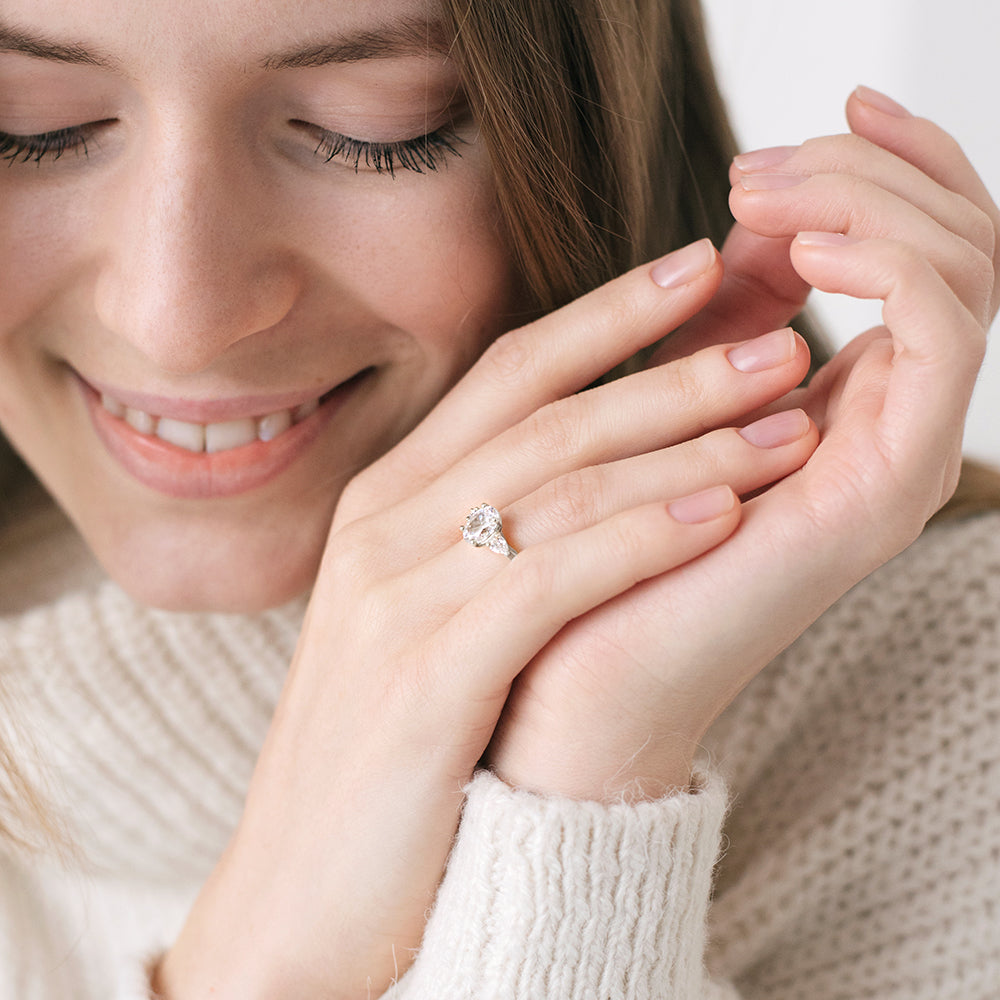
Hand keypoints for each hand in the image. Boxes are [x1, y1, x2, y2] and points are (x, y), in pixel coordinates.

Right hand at [153, 240, 818, 997]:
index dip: (607, 314)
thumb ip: (490, 530)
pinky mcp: (423, 678)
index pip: (509, 373)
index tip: (699, 272)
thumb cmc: (389, 743)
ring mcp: (396, 597)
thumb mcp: (428, 610)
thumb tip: (601, 469)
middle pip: (547, 415)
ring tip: (789, 421)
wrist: (305, 886)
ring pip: (558, 485)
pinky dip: (642, 537)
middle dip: (672, 369)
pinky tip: (722, 512)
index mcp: (387, 500)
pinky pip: (550, 579)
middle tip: (779, 342)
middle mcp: (383, 527)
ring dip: (684, 444)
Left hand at [487, 87, 997, 801]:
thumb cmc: (589, 552)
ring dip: (869, 200)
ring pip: (961, 273)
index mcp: (835, 408)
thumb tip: (736, 235)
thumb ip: (707, 332)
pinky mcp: (877, 491)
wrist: (569, 683)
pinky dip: (888, 262)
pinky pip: (937, 335)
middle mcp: (881, 430)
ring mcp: (892, 461)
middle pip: (956, 246)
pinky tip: (799, 250)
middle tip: (758, 166)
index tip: (798, 127)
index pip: (913, 255)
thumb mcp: (651, 411)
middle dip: (871, 171)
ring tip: (761, 193)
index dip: (878, 170)